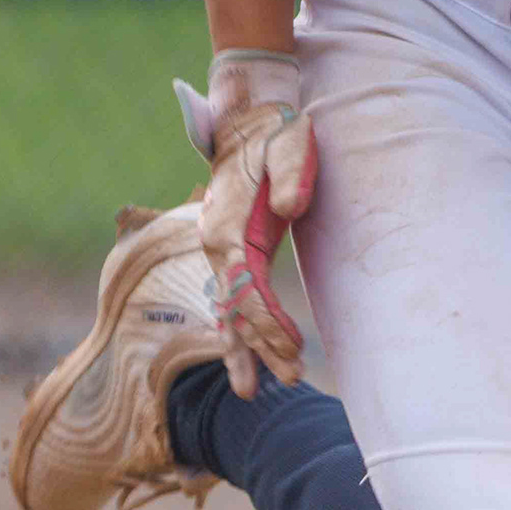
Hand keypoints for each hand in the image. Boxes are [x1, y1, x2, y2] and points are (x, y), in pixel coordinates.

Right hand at [175, 52, 317, 397]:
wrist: (251, 116)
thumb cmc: (276, 131)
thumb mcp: (290, 145)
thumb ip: (293, 175)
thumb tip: (290, 208)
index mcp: (229, 226)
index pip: (246, 288)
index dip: (269, 322)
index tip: (293, 347)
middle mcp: (217, 242)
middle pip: (237, 308)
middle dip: (262, 347)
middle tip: (291, 379)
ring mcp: (221, 247)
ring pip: (229, 308)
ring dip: (243, 349)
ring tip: (250, 393)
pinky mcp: (232, 247)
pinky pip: (233, 296)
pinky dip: (239, 328)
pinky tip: (245, 359)